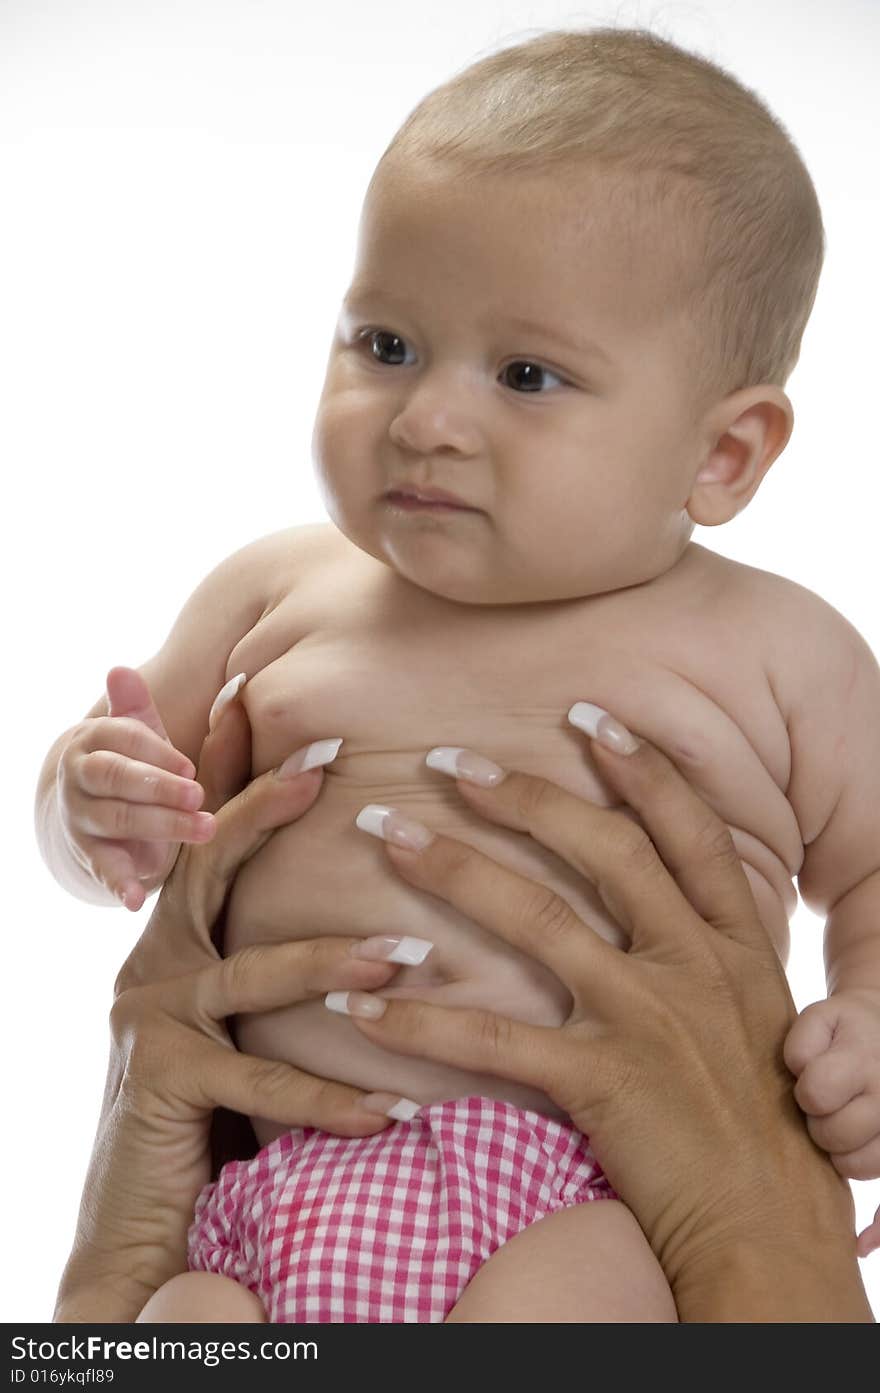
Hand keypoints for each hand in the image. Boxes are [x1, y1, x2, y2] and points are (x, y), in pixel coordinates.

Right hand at [55, 666, 211, 910]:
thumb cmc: (131, 761)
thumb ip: (135, 706)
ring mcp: (80, 816)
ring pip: (117, 819)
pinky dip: (118, 884)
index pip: (122, 738)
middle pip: (116, 779)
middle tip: (200, 795)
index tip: (191, 766)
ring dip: (161, 826)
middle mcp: (80, 776)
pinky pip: (102, 868)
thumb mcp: (136, 733)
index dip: (157, 752)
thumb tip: (119, 669)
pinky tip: (135, 899)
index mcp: (94, 740)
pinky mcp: (89, 853)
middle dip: (158, 787)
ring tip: (205, 830)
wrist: (93, 808)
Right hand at [56, 700, 398, 1322]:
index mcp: (180, 940)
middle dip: (267, 806)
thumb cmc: (214, 1120)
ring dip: (335, 961)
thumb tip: (381, 927)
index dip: (243, 774)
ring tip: (409, 954)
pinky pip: (260, 1080)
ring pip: (253, 972)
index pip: (213, 841)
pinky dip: (329, 1098)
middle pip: (212, 866)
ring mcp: (152, 1017)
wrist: (138, 1228)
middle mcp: (156, 963)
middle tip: (331, 763)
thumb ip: (278, 969)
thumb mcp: (245, 1026)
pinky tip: (390, 1111)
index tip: (295, 722)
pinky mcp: (160, 1079)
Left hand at [333, 717, 869, 1319]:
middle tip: (451, 759)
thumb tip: (671, 904)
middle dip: (524, 795)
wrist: (773, 1230)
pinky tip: (362, 1011)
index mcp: (736, 945)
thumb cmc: (770, 1129)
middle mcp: (693, 965)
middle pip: (601, 853)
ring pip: (537, 921)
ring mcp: (647, 1020)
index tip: (590, 718)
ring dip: (455, 869)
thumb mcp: (762, 1020)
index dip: (642, 770)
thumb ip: (713, 956)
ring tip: (388, 833)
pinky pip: (496, 1041)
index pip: (689, 834)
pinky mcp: (604, 1084)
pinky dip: (424, 1026)